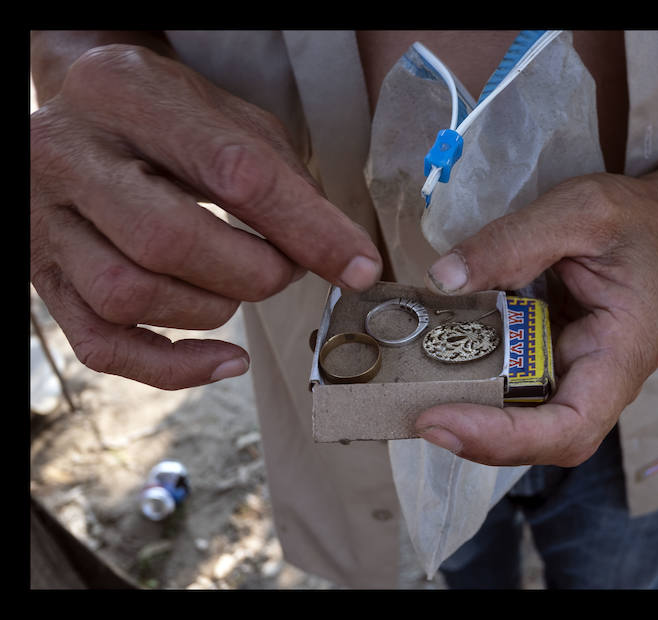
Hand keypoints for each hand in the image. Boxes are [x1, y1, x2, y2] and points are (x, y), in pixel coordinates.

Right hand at [30, 44, 381, 389]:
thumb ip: (284, 180)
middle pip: (167, 240)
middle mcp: (66, 154)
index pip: (231, 170)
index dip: (305, 228)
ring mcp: (44, 221)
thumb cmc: (170, 121)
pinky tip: (225, 360)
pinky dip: (173, 367)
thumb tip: (344, 258)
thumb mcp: (231, 120)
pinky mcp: (44, 279)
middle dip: (251, 272)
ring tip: (240, 286)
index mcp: (124, 93)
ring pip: (128, 295)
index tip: (358, 265)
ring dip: (211, 308)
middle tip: (285, 271)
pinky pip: (102, 345)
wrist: (87, 120)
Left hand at [416, 174, 657, 466]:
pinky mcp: (554, 366)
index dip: (508, 438)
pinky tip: (439, 378)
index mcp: (624, 349)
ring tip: (418, 405)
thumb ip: (509, 241)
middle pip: (549, 441)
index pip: (573, 425)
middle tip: (421, 418)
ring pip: (531, 429)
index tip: (442, 420)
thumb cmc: (624, 219)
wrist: (647, 222)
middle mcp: (605, 379)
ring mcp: (580, 378)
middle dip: (484, 440)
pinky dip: (479, 396)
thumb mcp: (573, 211)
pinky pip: (518, 397)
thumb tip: (443, 281)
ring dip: (476, 426)